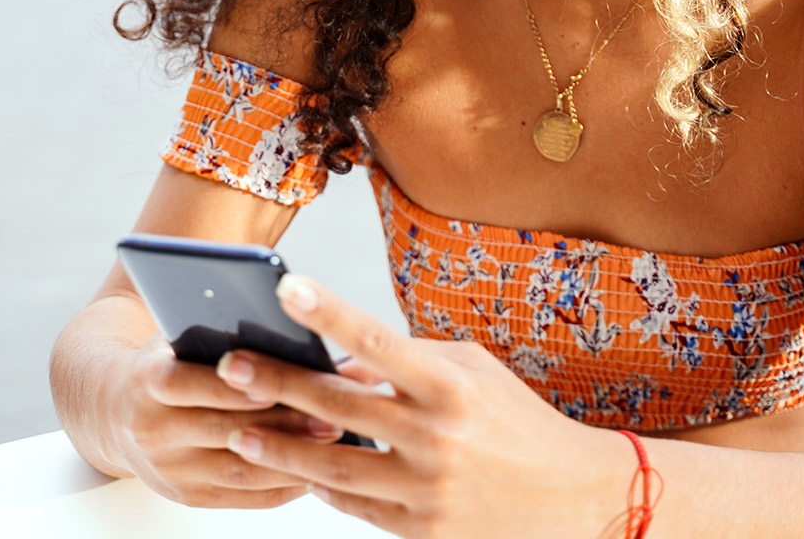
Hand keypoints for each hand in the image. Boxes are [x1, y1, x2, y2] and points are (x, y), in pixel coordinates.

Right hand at [105, 335, 348, 507]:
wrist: (112, 411)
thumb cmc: (163, 362)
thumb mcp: (177, 338)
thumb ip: (223, 335)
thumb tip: (294, 332)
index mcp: (144, 382)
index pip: (184, 385)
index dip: (228, 387)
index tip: (273, 384)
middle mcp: (151, 431)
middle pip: (222, 430)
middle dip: (280, 424)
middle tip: (331, 415)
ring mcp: (169, 470)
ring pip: (237, 470)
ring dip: (290, 458)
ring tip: (333, 441)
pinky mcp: (187, 495)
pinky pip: (242, 497)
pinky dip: (282, 485)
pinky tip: (314, 469)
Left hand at [214, 276, 637, 537]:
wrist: (574, 499)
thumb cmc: (516, 421)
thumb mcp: (472, 372)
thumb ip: (407, 360)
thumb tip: (340, 361)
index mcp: (452, 386)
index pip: (380, 340)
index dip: (332, 313)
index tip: (287, 289)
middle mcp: (437, 437)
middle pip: (338, 406)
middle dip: (278, 385)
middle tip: (229, 368)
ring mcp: (427, 491)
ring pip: (332, 467)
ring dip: (280, 451)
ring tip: (239, 435)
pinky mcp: (422, 532)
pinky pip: (356, 508)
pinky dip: (324, 488)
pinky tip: (298, 473)